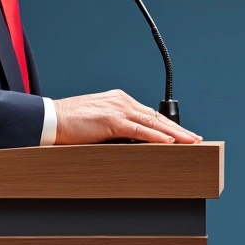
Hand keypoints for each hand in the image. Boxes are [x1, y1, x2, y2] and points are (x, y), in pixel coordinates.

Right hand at [53, 89, 201, 144]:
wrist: (49, 120)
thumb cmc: (68, 124)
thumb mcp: (96, 123)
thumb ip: (115, 128)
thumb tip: (131, 143)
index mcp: (118, 100)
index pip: (149, 114)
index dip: (167, 125)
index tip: (182, 134)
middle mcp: (121, 101)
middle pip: (156, 116)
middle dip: (178, 129)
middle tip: (195, 138)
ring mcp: (117, 109)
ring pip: (153, 122)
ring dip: (174, 134)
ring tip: (190, 142)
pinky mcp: (111, 120)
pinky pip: (139, 130)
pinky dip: (156, 136)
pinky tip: (169, 142)